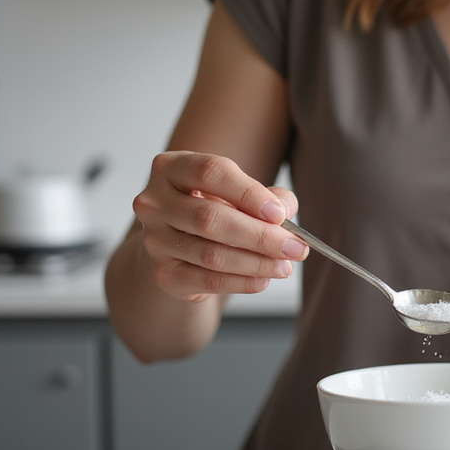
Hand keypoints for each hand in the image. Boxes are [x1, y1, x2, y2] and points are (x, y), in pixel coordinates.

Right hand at [131, 151, 305, 301]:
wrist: (181, 244)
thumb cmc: (216, 209)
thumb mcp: (241, 193)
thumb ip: (268, 197)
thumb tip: (284, 213)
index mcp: (172, 168)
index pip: (211, 172)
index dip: (249, 193)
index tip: (280, 214)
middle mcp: (154, 202)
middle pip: (210, 218)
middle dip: (260, 236)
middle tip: (295, 248)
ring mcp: (154, 240)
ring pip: (212, 254)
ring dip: (257, 263)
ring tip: (285, 266)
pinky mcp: (164, 273)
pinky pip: (208, 280)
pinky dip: (242, 282)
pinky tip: (264, 279)